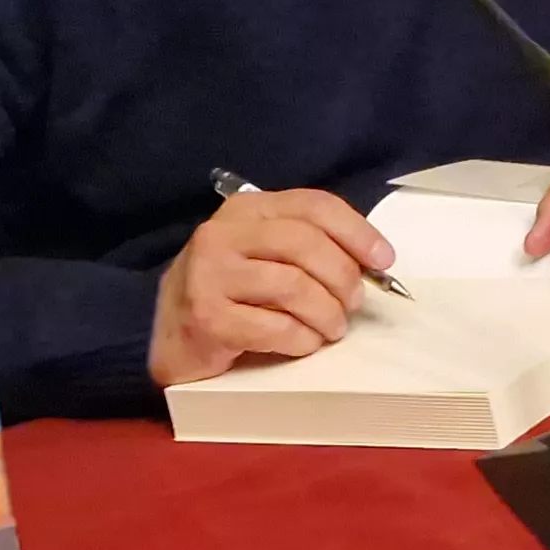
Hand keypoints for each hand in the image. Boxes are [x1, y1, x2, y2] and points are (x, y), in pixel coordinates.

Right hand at [148, 187, 392, 384]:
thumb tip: (372, 262)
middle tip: (354, 304)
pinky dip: (301, 339)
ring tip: (331, 329)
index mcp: (245, 209)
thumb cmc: (227, 294)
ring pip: (293, 286)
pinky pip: (275, 327)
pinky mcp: (207, 318)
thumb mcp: (261, 255)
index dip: (357, 232)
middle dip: (343, 277)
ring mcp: (209, 275)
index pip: (313, 206)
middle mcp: (222, 234)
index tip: (384, 260)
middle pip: (305, 244)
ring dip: (326, 314)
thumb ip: (306, 247)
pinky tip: (303, 343)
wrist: (165, 337)